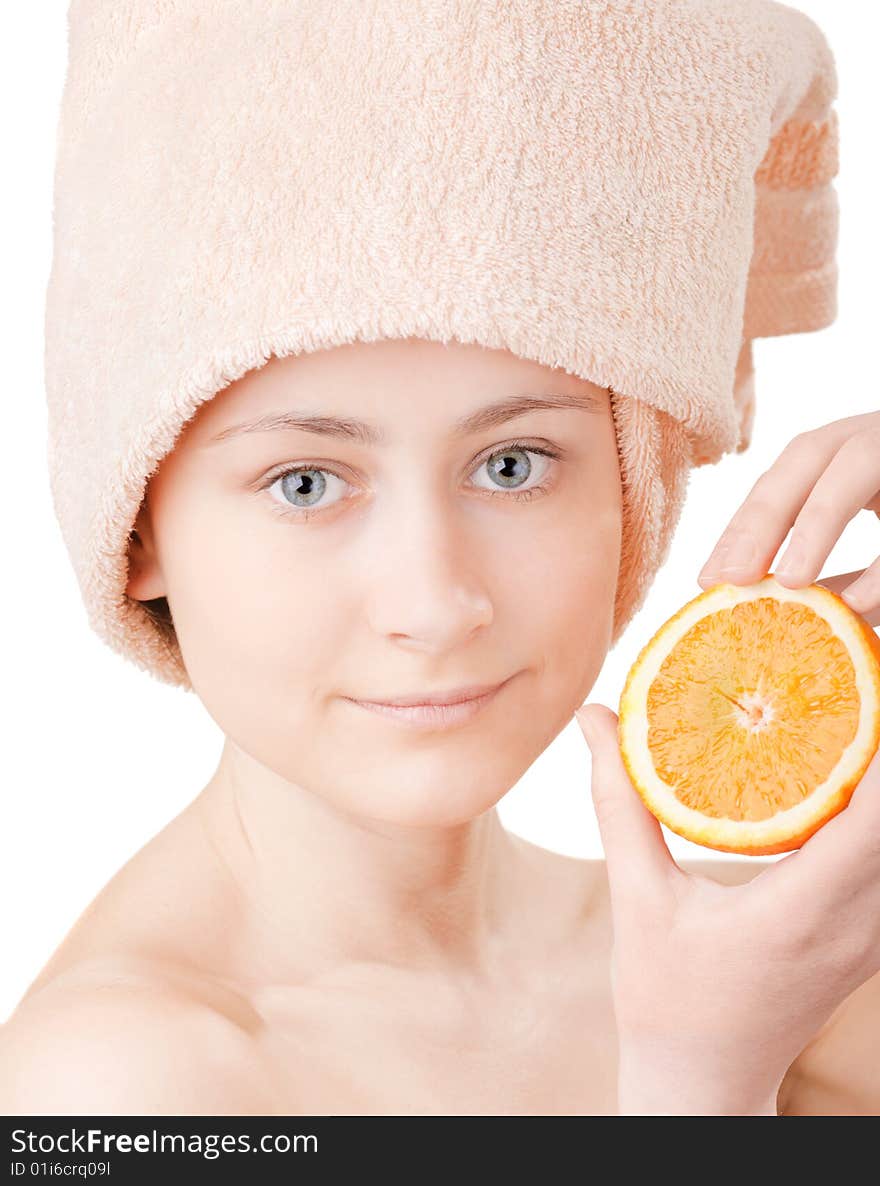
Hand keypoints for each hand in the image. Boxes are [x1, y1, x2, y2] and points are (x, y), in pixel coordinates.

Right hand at [574, 703, 879, 1115]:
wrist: (705, 1082)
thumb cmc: (666, 996)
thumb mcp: (637, 899)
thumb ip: (621, 803)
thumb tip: (595, 718)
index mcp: (803, 912)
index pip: (875, 817)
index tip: (859, 679)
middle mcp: (857, 924)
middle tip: (853, 678)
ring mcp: (873, 937)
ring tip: (853, 712)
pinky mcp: (872, 940)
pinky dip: (878, 814)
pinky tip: (848, 773)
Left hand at [696, 410, 879, 626]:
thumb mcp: (867, 532)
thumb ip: (826, 560)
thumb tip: (774, 600)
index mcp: (841, 452)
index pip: (779, 482)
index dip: (741, 526)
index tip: (707, 580)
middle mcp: (871, 436)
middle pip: (807, 456)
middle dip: (764, 515)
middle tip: (732, 577)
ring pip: (856, 466)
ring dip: (818, 524)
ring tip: (791, 583)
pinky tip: (859, 604)